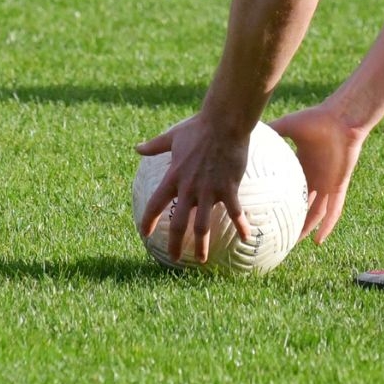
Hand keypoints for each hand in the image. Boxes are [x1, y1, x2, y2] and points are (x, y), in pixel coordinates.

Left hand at [135, 115, 252, 263]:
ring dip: (202, 245)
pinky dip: (241, 226)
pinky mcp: (229, 188)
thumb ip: (155, 146)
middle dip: (174, 244)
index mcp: (173, 176)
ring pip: (203, 225)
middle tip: (174, 259)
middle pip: (178, 223)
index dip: (148, 221)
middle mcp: (189, 188)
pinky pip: (235, 212)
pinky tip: (247, 238)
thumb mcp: (172, 137)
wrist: (224, 123)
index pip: (156, 204)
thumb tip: (137, 148)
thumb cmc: (198, 127)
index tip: (144, 234)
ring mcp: (209, 190)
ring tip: (201, 260)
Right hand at [269, 102, 368, 243]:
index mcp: (304, 164)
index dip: (282, 198)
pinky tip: (318, 240)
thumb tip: (248, 130)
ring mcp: (328, 183)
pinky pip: (333, 211)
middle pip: (304, 203)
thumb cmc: (316, 118)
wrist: (341, 119)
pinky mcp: (338, 186)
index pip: (292, 186)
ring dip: (307, 228)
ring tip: (294, 244)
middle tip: (277, 231)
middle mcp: (316, 177)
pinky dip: (327, 226)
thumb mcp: (287, 126)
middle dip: (293, 218)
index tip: (268, 207)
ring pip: (317, 213)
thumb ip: (271, 129)